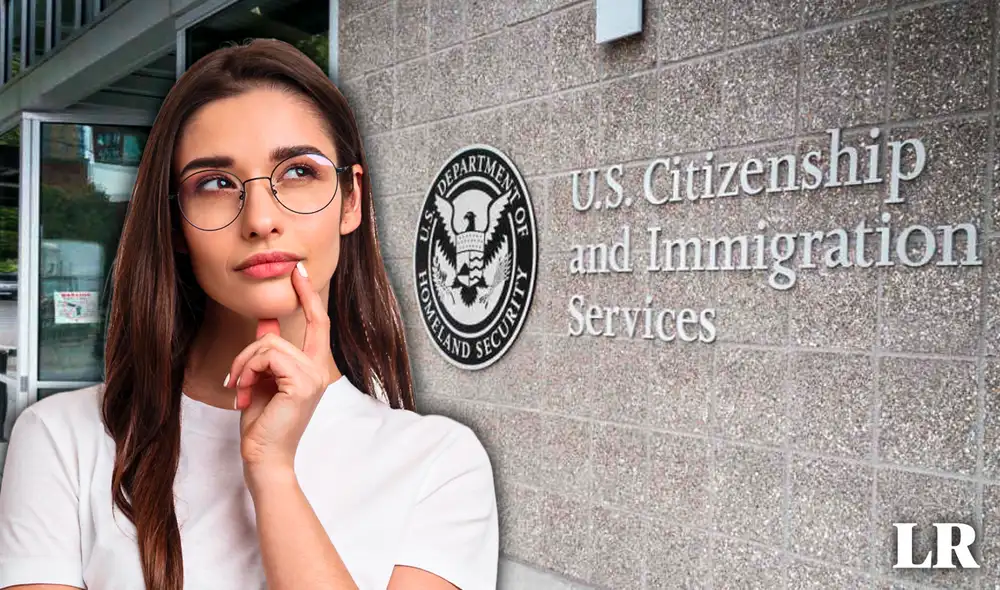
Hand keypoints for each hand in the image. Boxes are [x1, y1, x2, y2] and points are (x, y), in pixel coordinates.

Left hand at [226, 262, 333, 476]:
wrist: (265, 456)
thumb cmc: (263, 424)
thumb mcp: (263, 379)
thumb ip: (269, 351)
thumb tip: (266, 320)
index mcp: (314, 366)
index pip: (317, 322)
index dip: (308, 295)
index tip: (299, 271)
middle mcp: (319, 368)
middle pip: (278, 334)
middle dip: (249, 353)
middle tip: (236, 378)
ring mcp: (313, 375)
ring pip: (267, 345)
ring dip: (244, 366)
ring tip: (242, 390)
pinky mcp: (302, 383)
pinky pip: (267, 356)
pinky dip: (248, 371)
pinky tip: (246, 393)